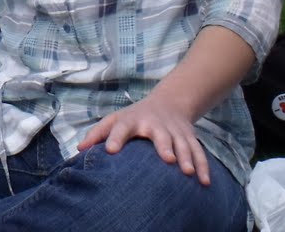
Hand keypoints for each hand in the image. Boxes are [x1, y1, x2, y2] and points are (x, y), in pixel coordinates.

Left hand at [78, 93, 211, 184]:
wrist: (169, 103)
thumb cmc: (134, 118)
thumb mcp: (114, 120)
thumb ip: (97, 134)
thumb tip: (80, 150)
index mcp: (131, 120)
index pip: (120, 127)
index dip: (114, 138)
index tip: (111, 151)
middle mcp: (154, 124)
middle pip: (159, 134)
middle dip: (164, 145)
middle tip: (167, 159)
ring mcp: (174, 130)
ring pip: (183, 143)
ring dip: (187, 157)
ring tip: (188, 173)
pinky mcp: (189, 137)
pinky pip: (198, 152)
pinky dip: (203, 166)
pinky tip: (204, 182)